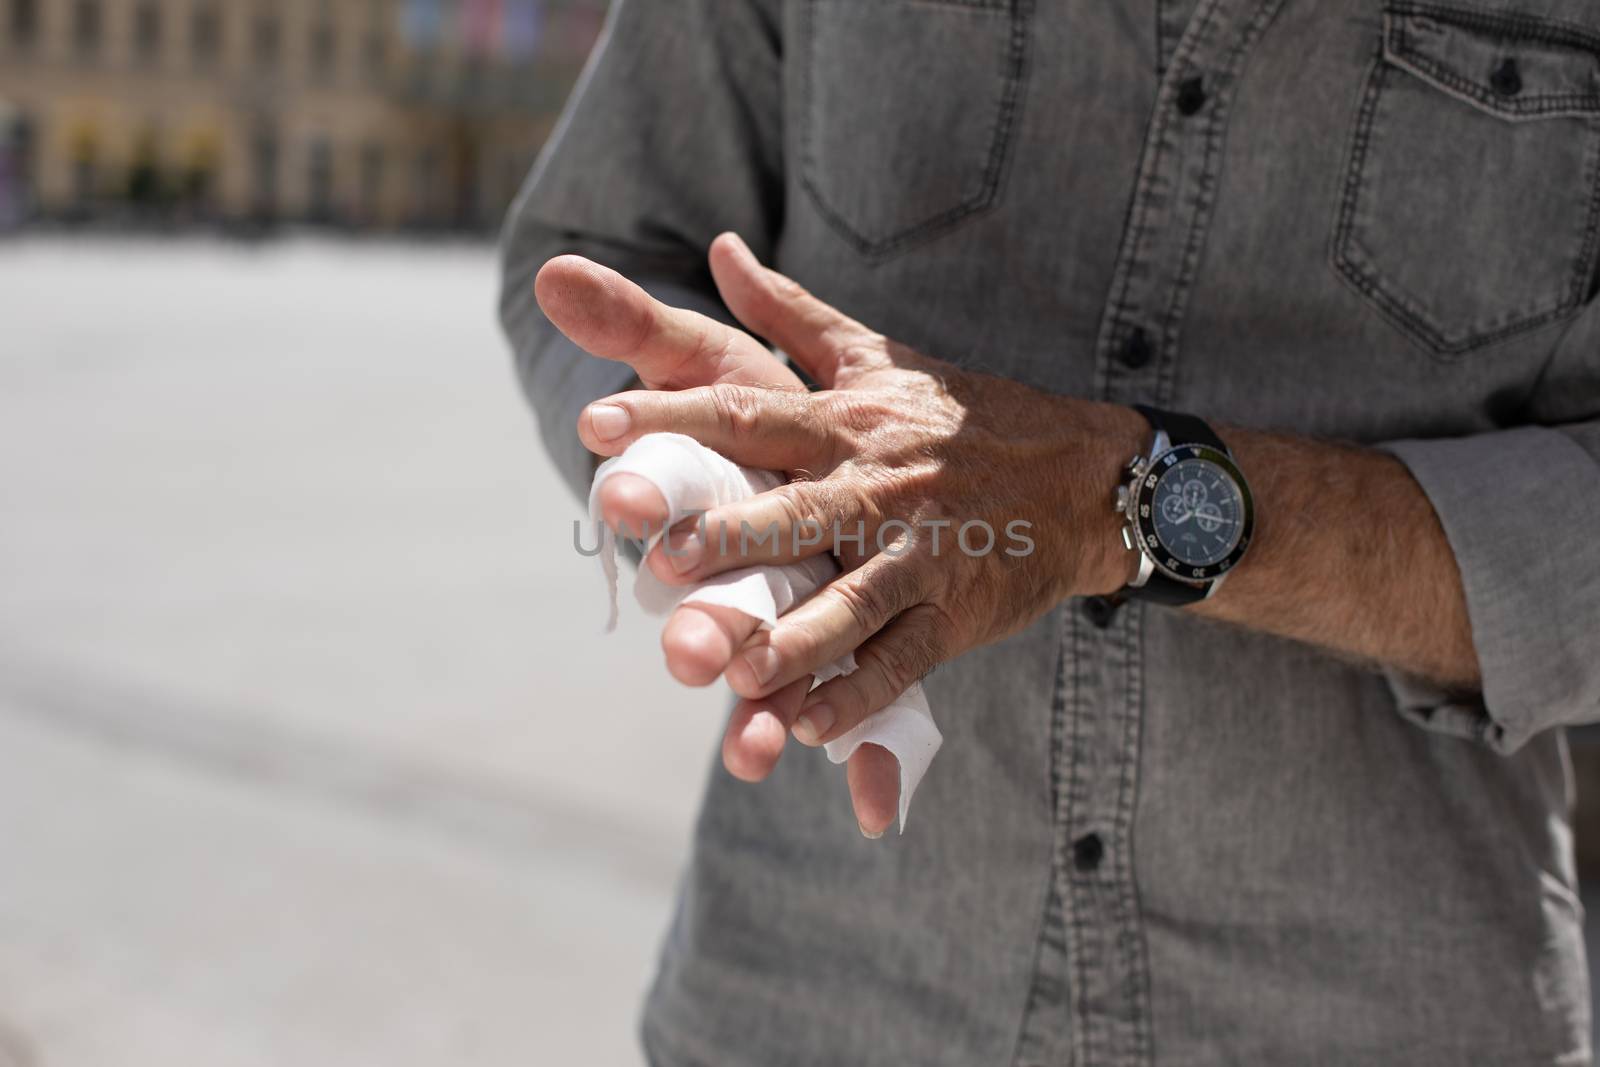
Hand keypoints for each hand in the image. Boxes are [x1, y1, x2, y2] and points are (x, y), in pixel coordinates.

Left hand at [576, 235, 1145, 822]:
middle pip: (796, 512)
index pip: (748, 413)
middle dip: (730, 536)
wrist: (1087, 475)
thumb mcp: (880, 356)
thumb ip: (790, 313)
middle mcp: (879, 486)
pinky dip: (861, 694)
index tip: (596, 423)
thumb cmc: (966, 417)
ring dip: (796, 636)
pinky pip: (905, 660)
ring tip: (738, 671)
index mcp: (847, 423)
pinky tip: (814, 728)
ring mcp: (922, 554)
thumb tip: (722, 247)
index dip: (670, 417)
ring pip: (851, 600)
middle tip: (660, 558)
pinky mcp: (957, 612)